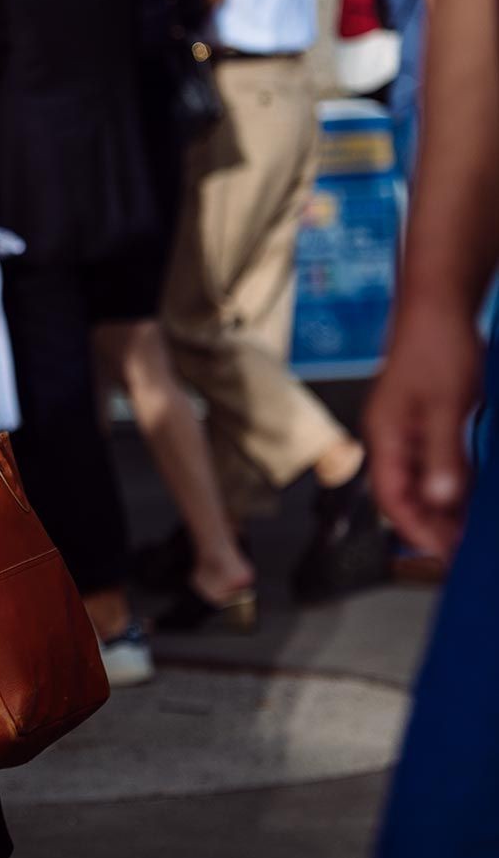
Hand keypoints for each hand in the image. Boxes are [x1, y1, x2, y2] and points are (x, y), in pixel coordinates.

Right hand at [365, 296, 482, 561]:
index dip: (416, 530)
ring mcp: (407, 430)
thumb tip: (443, 499)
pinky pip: (435, 464)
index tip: (444, 552)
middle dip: (432, 525)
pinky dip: (453, 483)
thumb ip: (443, 455)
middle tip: (464, 548)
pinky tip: (473, 494)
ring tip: (471, 529)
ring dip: (444, 507)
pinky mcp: (425, 422)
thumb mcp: (445, 406)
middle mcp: (391, 437)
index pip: (392, 499)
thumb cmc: (435, 345)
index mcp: (385, 435)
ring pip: (421, 482)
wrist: (440, 304)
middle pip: (405, 495)